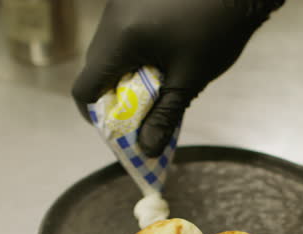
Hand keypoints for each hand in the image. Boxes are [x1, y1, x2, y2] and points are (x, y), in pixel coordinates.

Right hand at [72, 0, 283, 156]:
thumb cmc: (218, 30)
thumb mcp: (190, 80)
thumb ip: (163, 117)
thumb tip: (146, 151)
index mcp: (121, 38)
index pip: (85, 88)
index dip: (97, 116)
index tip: (118, 130)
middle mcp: (112, 17)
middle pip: (95, 69)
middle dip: (114, 97)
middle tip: (142, 114)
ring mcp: (121, 4)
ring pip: (108, 51)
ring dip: (125, 74)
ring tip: (158, 86)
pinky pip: (122, 33)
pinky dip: (134, 54)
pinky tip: (162, 60)